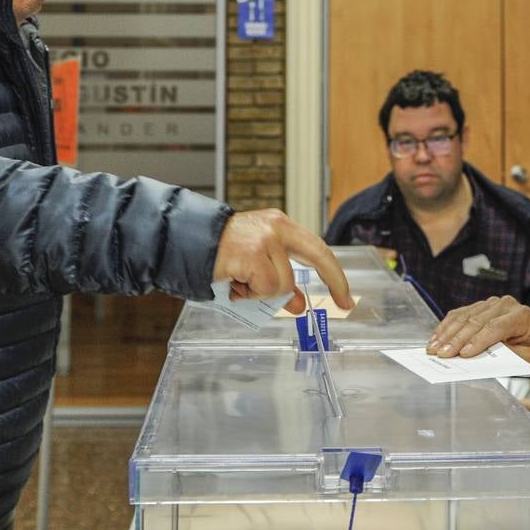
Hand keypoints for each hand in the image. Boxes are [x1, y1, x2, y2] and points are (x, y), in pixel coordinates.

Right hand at [212, 209, 354, 313]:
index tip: (345, 297)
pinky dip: (250, 294)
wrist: (184, 243)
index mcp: (280, 225)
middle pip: (319, 256)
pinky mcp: (253, 254)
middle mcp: (276, 227)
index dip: (334, 275)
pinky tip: (234, 284)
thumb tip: (298, 304)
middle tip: (343, 302)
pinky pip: (266, 288)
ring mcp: (265, 239)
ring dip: (262, 292)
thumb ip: (280, 282)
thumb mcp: (255, 266)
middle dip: (335, 281)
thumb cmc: (219, 254)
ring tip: (240, 283)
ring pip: (285, 283)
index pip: (317, 249)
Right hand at [425, 295, 529, 361]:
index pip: (495, 327)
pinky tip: (436, 338)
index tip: (464, 354)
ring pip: (464, 316)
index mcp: (521, 315)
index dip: (478, 341)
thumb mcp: (528, 358)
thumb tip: (482, 358)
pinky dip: (446, 327)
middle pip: (476, 321)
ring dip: (447, 333)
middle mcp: (505, 304)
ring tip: (433, 349)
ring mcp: (491, 303)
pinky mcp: (479, 305)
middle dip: (457, 339)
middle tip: (442, 354)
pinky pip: (459, 314)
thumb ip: (508, 356)